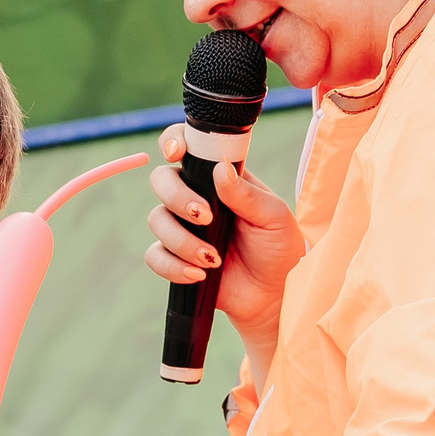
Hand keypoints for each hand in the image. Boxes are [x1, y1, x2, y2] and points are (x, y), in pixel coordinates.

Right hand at [145, 124, 301, 354]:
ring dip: (181, 240)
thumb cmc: (279, 247)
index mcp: (220, 179)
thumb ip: (247, 194)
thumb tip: (220, 168)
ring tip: (212, 259)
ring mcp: (183, 228)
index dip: (173, 142)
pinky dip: (173, 266)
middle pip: (162, 180)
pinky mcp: (176, 258)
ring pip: (156, 219)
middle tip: (205, 217)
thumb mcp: (273, 216)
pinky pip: (155, 256)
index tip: (175, 153)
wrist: (275, 293)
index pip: (188, 149)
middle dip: (177, 197)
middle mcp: (196, 198)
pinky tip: (198, 275)